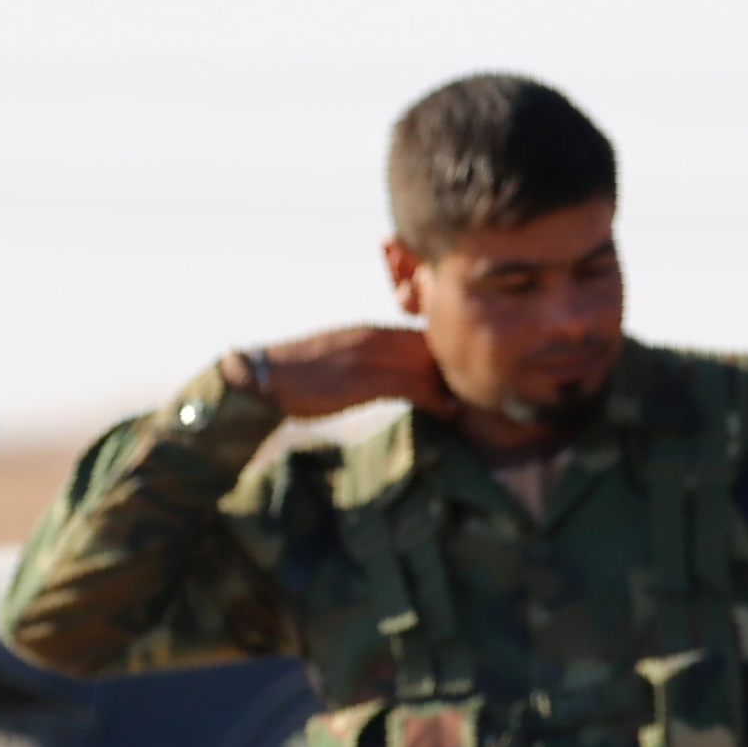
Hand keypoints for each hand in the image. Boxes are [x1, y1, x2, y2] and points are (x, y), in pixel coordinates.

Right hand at [247, 324, 459, 420]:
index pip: (424, 334)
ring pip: (427, 364)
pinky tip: (451, 415)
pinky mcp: (362, 380)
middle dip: (459, 368)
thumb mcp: (344, 357)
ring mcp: (369, 357)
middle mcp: (375, 337)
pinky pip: (409, 387)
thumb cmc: (302, 373)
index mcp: (372, 331)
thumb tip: (403, 376)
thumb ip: (375, 360)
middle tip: (485, 394)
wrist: (262, 377)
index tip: (472, 374)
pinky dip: (434, 401)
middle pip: (433, 346)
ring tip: (477, 406)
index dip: (451, 353)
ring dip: (453, 385)